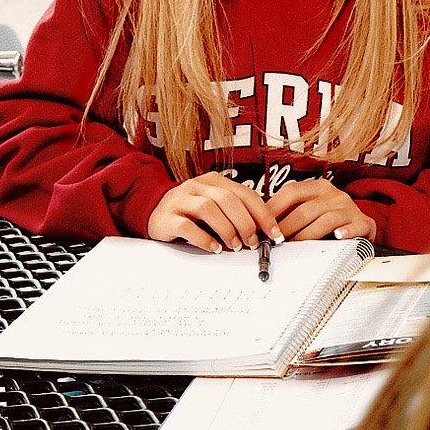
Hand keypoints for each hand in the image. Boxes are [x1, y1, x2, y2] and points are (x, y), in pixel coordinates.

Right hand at [148, 172, 283, 252]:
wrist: (154, 211)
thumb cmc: (191, 212)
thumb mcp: (215, 207)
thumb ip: (235, 213)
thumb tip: (263, 232)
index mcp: (214, 181)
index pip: (245, 194)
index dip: (263, 214)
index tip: (274, 233)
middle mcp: (197, 186)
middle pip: (228, 199)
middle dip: (245, 223)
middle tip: (252, 243)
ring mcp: (180, 199)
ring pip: (208, 208)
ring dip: (226, 230)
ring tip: (234, 247)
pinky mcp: (166, 217)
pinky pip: (186, 225)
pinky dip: (203, 239)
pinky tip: (214, 248)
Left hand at [267, 179, 375, 242]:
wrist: (361, 225)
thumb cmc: (329, 218)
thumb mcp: (310, 209)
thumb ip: (290, 213)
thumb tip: (262, 224)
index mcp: (318, 187)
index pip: (291, 192)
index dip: (274, 208)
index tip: (261, 224)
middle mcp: (334, 194)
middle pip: (305, 209)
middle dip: (286, 227)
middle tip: (274, 241)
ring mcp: (349, 208)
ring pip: (325, 220)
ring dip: (306, 235)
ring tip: (294, 245)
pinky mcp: (363, 222)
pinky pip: (354, 227)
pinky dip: (346, 232)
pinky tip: (337, 237)